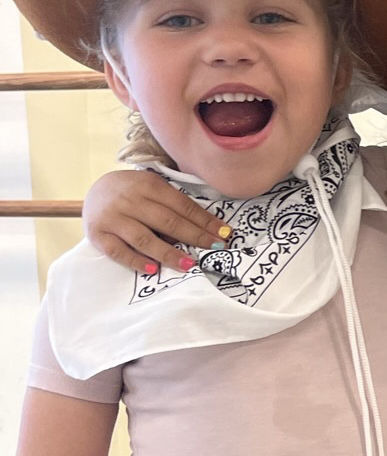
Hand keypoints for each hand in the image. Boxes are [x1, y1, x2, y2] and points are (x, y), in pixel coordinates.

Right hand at [84, 169, 227, 276]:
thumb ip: (172, 204)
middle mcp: (130, 200)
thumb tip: (204, 228)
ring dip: (168, 253)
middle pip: (167, 222)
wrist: (93, 189)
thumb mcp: (153, 188)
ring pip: (144, 238)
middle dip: (195, 237)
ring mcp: (113, 218)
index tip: (224, 234)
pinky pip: (118, 252)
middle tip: (215, 249)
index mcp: (149, 185)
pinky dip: (136, 261)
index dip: (205, 221)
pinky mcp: (98, 235)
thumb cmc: (133, 193)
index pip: (182, 206)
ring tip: (189, 264)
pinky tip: (152, 269)